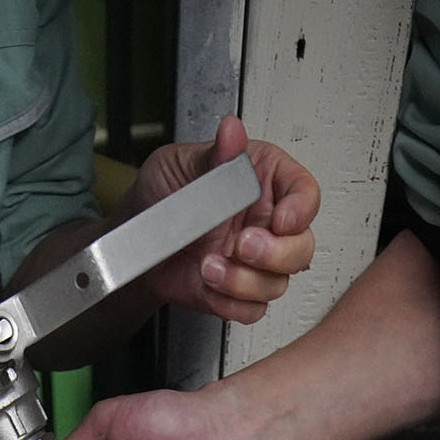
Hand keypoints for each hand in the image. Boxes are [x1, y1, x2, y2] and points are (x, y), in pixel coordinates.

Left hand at [131, 115, 318, 323]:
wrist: (135, 239)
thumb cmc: (161, 195)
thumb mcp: (181, 164)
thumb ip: (215, 155)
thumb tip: (232, 131)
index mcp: (263, 183)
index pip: (304, 193)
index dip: (301, 210)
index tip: (281, 219)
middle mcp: (265, 223)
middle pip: (303, 246)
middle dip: (277, 254)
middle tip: (243, 245)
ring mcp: (254, 262)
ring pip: (278, 283)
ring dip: (244, 281)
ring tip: (209, 265)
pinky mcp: (238, 292)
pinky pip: (252, 309)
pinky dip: (229, 302)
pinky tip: (207, 283)